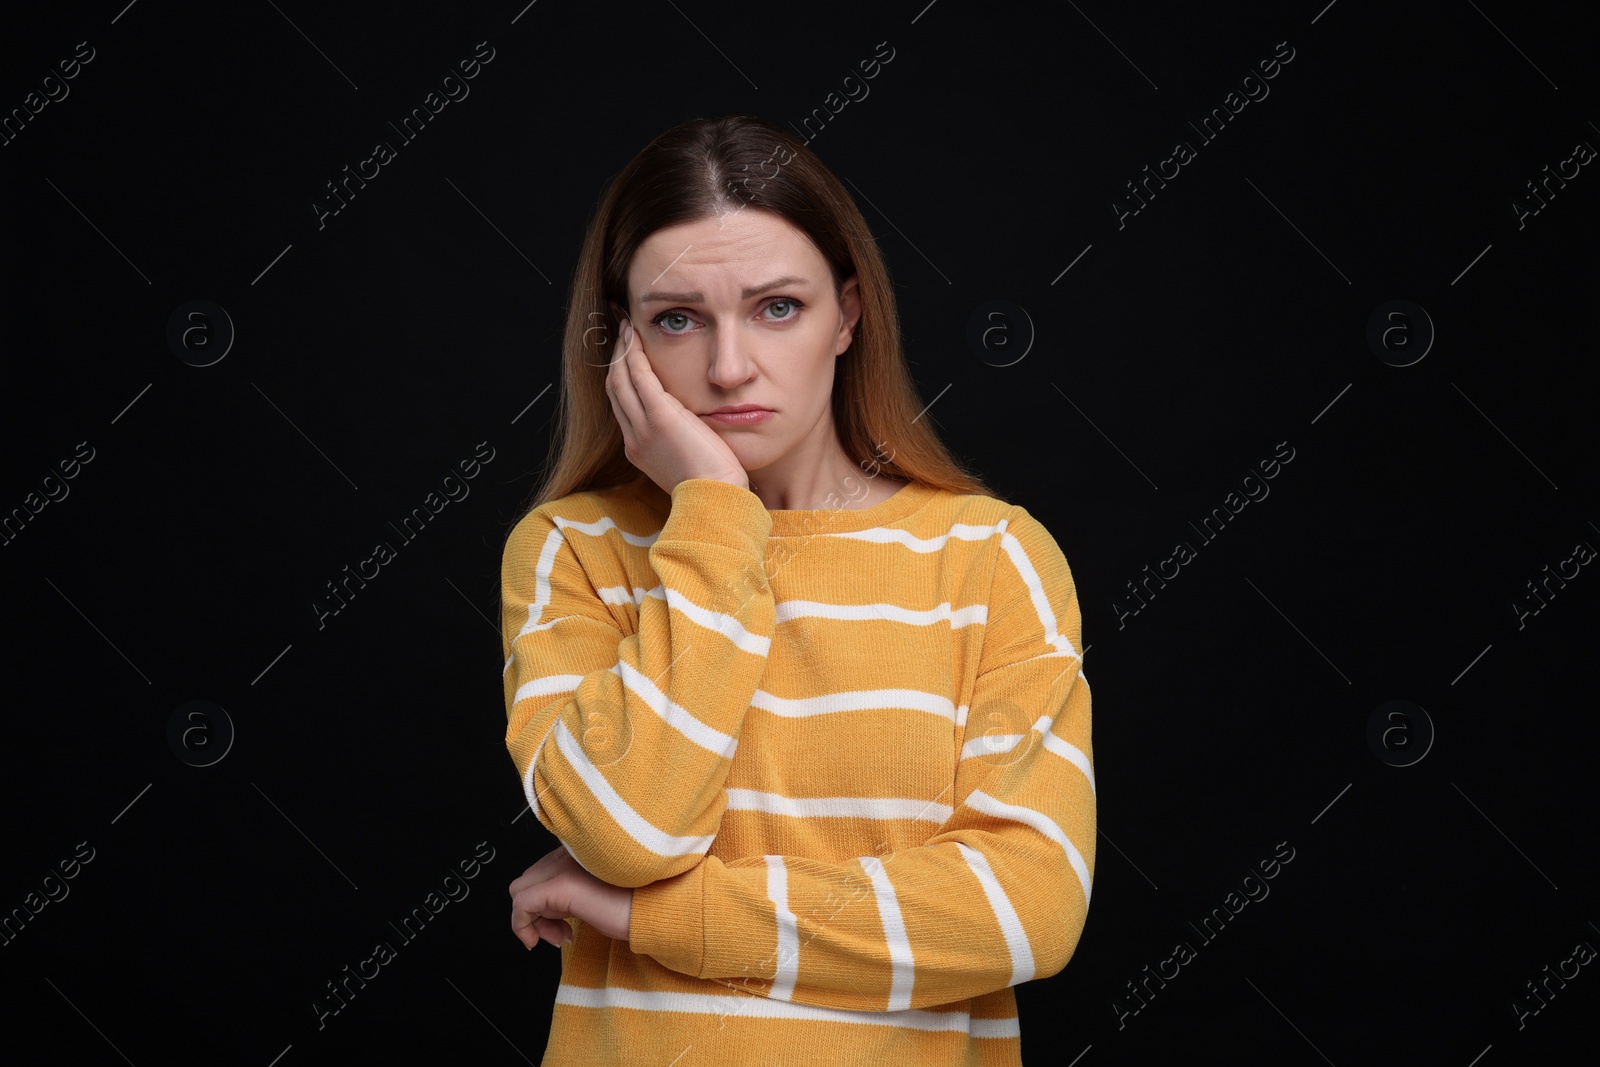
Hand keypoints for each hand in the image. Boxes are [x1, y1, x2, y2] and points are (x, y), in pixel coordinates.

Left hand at [509, 844, 632, 947]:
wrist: (658, 909)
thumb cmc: (638, 905)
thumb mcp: (598, 896)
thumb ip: (574, 893)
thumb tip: (550, 912)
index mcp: (578, 852)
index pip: (541, 873)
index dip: (545, 904)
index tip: (562, 926)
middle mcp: (567, 853)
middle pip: (527, 881)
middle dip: (537, 913)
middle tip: (560, 932)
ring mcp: (562, 867)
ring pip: (519, 891)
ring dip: (533, 921)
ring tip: (560, 935)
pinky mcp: (560, 885)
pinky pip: (521, 905)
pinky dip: (525, 927)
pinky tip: (553, 939)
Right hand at [605, 316, 750, 493]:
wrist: (716, 499)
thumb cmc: (714, 485)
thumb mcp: (689, 461)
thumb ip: (682, 441)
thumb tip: (692, 426)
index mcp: (640, 450)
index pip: (623, 407)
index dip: (620, 379)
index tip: (624, 359)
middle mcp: (634, 438)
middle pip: (615, 390)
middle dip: (615, 360)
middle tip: (620, 334)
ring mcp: (643, 428)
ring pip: (621, 380)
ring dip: (622, 351)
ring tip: (625, 328)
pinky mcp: (660, 417)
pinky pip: (640, 377)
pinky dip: (635, 354)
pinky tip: (636, 337)